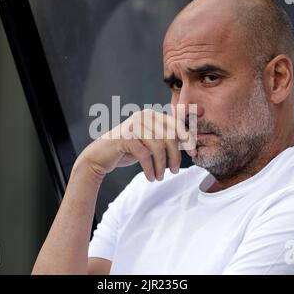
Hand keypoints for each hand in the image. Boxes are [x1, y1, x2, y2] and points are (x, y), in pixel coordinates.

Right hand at [77, 109, 196, 181]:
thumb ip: (166, 138)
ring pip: (158, 147)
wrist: (100, 156)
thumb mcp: (150, 143)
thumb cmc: (128, 150)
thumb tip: (189, 141)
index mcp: (152, 115)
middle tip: (175, 171)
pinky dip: (149, 169)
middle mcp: (143, 116)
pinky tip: (151, 178)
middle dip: (175, 156)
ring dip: (161, 166)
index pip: (176, 124)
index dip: (187, 137)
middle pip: (169, 136)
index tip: (193, 152)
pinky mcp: (125, 137)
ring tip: (160, 177)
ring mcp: (133, 126)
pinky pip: (144, 155)